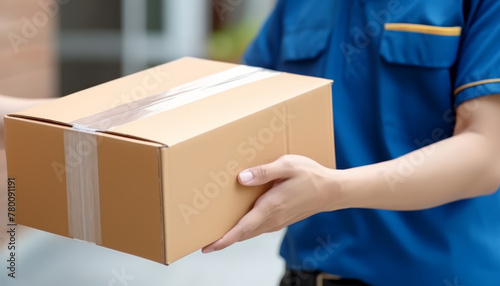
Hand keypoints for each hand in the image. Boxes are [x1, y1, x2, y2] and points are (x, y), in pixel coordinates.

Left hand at [202, 154, 342, 252]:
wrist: (333, 191)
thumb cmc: (311, 176)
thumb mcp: (288, 165)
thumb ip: (264, 172)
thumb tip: (242, 178)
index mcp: (272, 206)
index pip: (243, 228)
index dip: (225, 239)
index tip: (208, 246)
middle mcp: (273, 218)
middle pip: (243, 234)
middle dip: (224, 240)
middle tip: (204, 243)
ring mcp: (278, 222)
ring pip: (250, 232)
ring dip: (234, 235)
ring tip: (217, 233)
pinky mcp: (281, 220)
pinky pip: (258, 228)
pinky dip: (245, 230)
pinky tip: (239, 223)